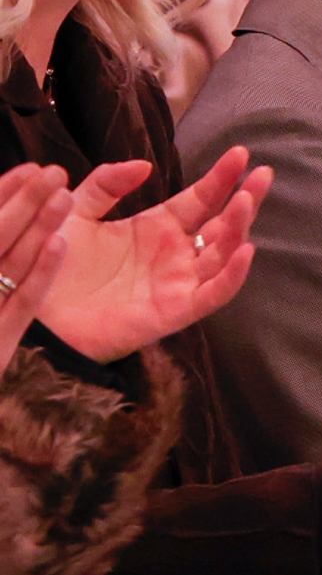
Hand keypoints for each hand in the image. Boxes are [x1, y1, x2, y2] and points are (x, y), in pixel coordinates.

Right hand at [0, 164, 71, 370]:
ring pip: (9, 265)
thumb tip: (50, 222)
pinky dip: (40, 271)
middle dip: (21, 202)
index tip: (29, 169)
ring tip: (62, 194)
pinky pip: (21, 303)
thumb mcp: (1, 291)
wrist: (0, 405)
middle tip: (53, 171)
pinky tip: (61, 242)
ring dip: (35, 226)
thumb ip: (5, 243)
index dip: (1, 194)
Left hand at [36, 147, 272, 361]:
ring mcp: (178, 283)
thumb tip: (146, 166)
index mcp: (157, 229)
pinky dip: (233, 275)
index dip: (222, 177)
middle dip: (246, 199)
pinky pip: (213, 295)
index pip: (201, 199)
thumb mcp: (76, 210)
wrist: (32, 307)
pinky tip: (246, 250)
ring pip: (223, 254)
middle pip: (223, 225)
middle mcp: (175, 255)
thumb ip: (107, 183)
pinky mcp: (175, 311)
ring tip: (246, 201)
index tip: (240, 153)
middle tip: (263, 174)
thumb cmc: (53, 262)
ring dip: (239, 228)